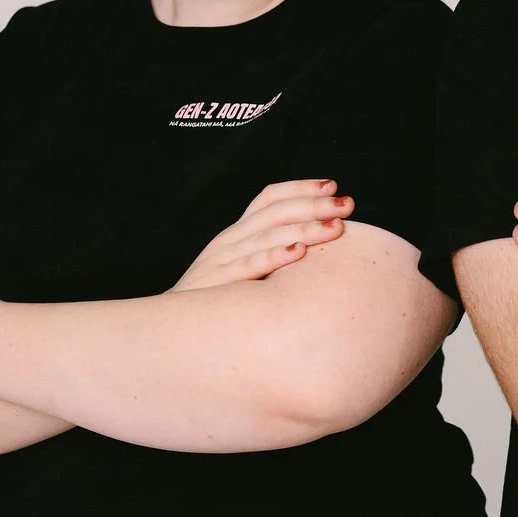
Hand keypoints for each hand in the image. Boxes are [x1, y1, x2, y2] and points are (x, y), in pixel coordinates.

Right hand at [175, 179, 350, 290]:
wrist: (171, 332)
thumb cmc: (215, 301)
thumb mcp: (240, 269)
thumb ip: (268, 253)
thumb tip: (315, 245)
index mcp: (236, 233)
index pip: (268, 198)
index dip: (299, 188)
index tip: (331, 185)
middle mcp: (229, 240)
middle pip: (275, 212)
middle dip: (314, 205)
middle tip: (347, 204)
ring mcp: (221, 260)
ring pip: (267, 236)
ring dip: (305, 228)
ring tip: (336, 227)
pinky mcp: (216, 285)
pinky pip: (249, 267)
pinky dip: (274, 257)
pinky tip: (298, 252)